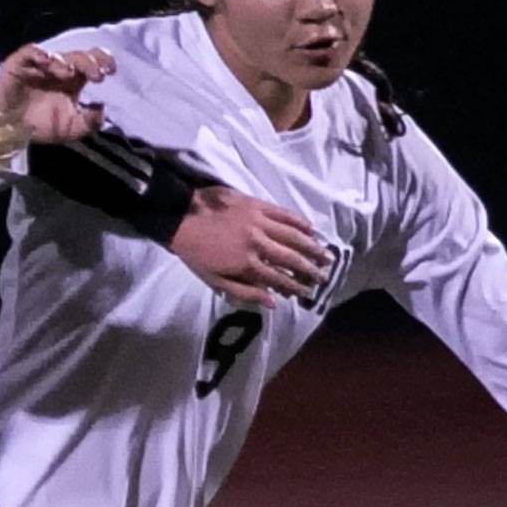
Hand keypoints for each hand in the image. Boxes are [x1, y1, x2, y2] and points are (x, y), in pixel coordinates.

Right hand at [0, 44, 112, 143]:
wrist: (9, 131)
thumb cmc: (41, 126)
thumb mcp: (71, 129)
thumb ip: (89, 122)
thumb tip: (103, 109)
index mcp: (74, 80)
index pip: (92, 63)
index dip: (102, 61)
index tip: (110, 70)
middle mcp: (59, 69)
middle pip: (78, 56)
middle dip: (89, 62)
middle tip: (96, 74)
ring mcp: (39, 65)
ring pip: (56, 54)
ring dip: (65, 61)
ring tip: (70, 73)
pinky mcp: (19, 64)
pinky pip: (30, 53)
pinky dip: (39, 54)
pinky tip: (46, 61)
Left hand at [168, 186, 332, 308]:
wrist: (180, 217)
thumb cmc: (196, 253)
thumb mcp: (215, 281)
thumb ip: (245, 292)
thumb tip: (273, 302)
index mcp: (246, 264)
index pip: (279, 279)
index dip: (296, 287)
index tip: (309, 292)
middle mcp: (257, 243)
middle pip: (291, 258)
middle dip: (310, 269)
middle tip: (325, 276)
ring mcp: (259, 222)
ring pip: (293, 235)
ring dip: (312, 246)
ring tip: (327, 254)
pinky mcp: (256, 204)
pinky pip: (283, 213)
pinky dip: (299, 221)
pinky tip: (311, 228)